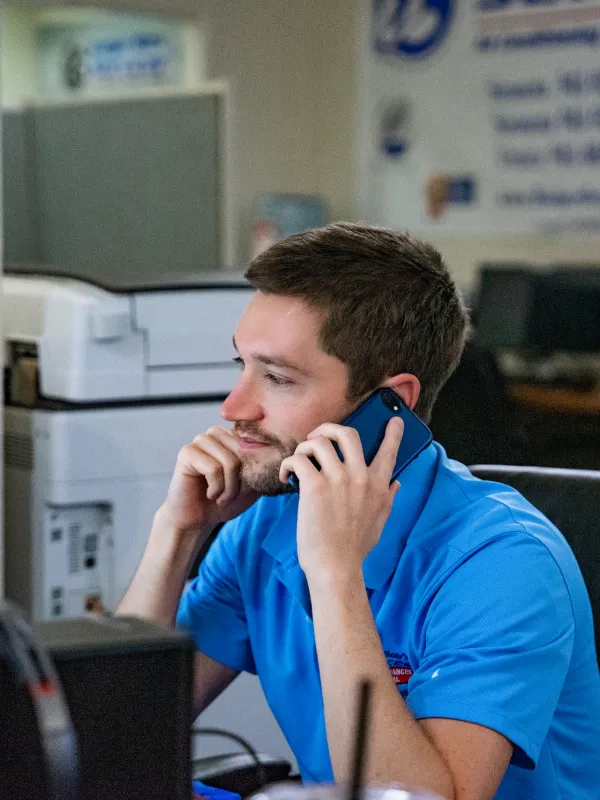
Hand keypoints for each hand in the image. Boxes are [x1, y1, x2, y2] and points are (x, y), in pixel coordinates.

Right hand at [162, 426, 258, 534]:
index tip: (245, 487)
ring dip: (229, 488)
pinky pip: (213, 469)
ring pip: (230, 462)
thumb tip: (282, 456)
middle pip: (244, 453)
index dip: (254, 470)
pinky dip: (216, 488)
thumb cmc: (225, 501)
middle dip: (241, 482)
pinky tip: (209, 494)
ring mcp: (200, 440)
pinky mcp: (186, 453)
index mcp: (232, 436)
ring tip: (220, 497)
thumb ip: (265, 467)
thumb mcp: (253, 484)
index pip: (256, 443)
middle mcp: (216, 433)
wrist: (199, 520)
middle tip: (230, 496)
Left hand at [279, 418, 402, 583]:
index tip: (394, 420)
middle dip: (328, 429)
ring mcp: (338, 479)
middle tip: (317, 437)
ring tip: (298, 462)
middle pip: (347, 434)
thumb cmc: (354, 548)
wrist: (336, 567)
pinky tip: (286, 477)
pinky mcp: (315, 486)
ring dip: (304, 448)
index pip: (389, 452)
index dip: (393, 433)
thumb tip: (397, 483)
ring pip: (318, 442)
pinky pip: (298, 460)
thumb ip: (388, 498)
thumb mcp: (379, 521)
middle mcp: (360, 476)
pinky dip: (288, 464)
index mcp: (378, 485)